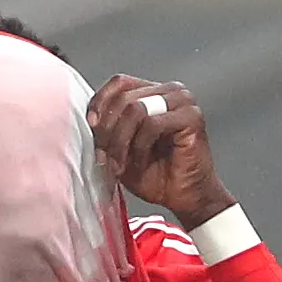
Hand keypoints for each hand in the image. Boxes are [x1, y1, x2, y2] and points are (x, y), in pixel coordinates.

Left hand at [87, 76, 235, 228]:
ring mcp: (183, 101)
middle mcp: (169, 91)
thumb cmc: (154, 174)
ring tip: (118, 165)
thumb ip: (108, 129)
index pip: (119, 84)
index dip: (100, 102)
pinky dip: (138, 147)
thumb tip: (90, 118)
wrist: (183, 197)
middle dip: (107, 131)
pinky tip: (137, 163)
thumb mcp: (121, 149)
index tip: (91, 126)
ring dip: (120, 141)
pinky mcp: (192, 117)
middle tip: (103, 157)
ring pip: (135, 109)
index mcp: (152, 93)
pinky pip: (152, 124)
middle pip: (124, 98)